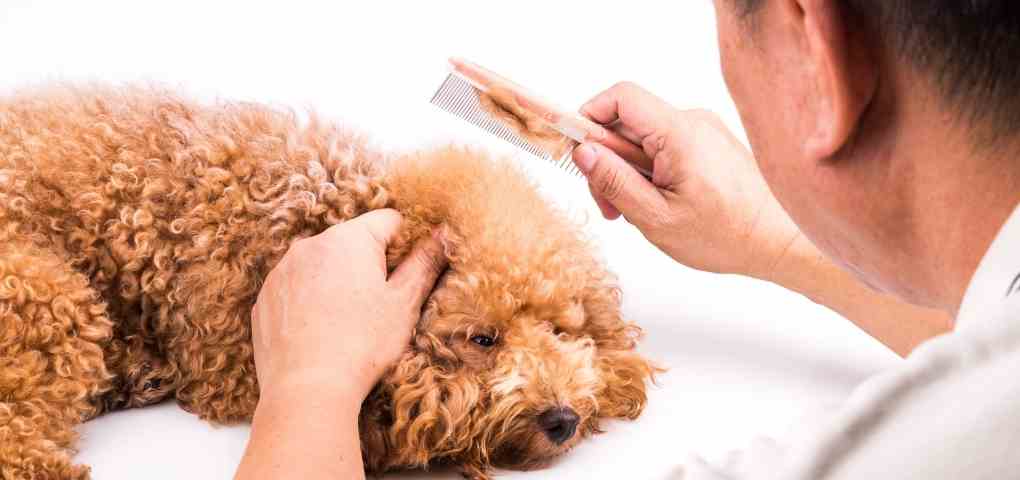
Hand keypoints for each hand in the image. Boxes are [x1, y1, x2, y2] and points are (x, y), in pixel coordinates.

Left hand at [251, 209, 447, 403]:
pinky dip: (310, 302)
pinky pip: (296, 288)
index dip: (405, 246)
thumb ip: (425, 262)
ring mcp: (282, 271)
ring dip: (337, 282)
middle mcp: (309, 245)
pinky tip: (321, 331)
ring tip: (347, 322)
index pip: (389, 221)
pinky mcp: (265, 298)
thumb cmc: (362, 345)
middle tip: (378, 306)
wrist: (306, 390)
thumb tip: (443, 234)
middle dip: (369, 265)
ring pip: (322, 265)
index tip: (404, 278)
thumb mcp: (404, 303)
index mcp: (348, 238)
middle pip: (353, 242)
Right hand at [573, 82, 801, 278]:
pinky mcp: (708, 144)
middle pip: (627, 122)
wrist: (781, 241)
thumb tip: (582, 151)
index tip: (575, 150)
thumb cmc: (727, 235)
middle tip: (607, 204)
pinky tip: (657, 204)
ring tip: (635, 211)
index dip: (589, 117)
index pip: (621, 97)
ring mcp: (702, 131)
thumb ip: (614, 182)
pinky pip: (664, 146)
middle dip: (606, 160)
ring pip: (643, 138)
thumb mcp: (656, 218)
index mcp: (679, 133)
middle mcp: (692, 121)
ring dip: (627, 171)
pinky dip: (649, 172)